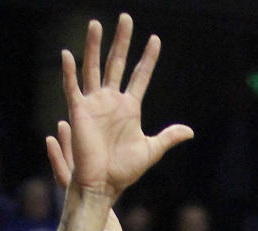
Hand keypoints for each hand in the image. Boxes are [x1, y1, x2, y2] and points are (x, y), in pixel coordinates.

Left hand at [46, 121, 128, 230]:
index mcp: (81, 209)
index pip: (65, 179)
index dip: (58, 160)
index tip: (50, 139)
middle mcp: (83, 203)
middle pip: (73, 168)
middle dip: (68, 146)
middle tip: (63, 123)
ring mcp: (92, 205)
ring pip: (85, 172)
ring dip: (80, 152)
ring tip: (75, 130)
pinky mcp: (103, 209)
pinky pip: (101, 182)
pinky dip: (98, 166)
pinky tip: (100, 155)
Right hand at [60, 16, 192, 198]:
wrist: (103, 185)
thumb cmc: (124, 171)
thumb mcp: (151, 151)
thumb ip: (168, 137)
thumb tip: (190, 131)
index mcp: (129, 108)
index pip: (140, 77)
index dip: (148, 59)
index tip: (155, 40)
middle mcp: (111, 101)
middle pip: (117, 63)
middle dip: (122, 41)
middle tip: (127, 18)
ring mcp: (94, 104)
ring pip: (93, 68)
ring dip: (94, 46)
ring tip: (96, 24)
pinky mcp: (78, 112)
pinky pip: (72, 88)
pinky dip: (69, 72)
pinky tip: (67, 54)